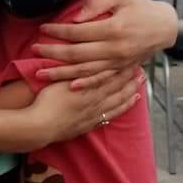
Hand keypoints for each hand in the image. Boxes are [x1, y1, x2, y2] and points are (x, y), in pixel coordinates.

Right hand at [20, 67, 142, 149]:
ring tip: (140, 88)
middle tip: (142, 72)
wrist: (41, 126)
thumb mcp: (59, 79)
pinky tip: (127, 106)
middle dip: (130, 79)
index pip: (110, 74)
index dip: (122, 67)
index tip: (133, 58)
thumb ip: (72, 69)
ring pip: (117, 102)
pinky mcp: (89, 125)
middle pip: (117, 88)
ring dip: (129, 94)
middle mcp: (95, 100)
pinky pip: (110, 115)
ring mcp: (94, 114)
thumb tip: (83, 57)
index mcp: (88, 88)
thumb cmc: (47, 100)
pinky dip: (121, 109)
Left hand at [34, 0, 177, 86]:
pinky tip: (68, 85)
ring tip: (40, 73)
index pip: (78, 32)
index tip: (43, 29)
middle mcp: (114, 49)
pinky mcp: (121, 69)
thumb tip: (74, 18)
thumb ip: (96, 5)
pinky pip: (100, 80)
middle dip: (52, 53)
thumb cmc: (141, 8)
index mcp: (113, 29)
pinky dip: (84, 84)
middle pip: (76, 54)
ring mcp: (117, 62)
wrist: (165, 27)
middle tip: (34, 50)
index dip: (58, 31)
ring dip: (61, 73)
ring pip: (84, 71)